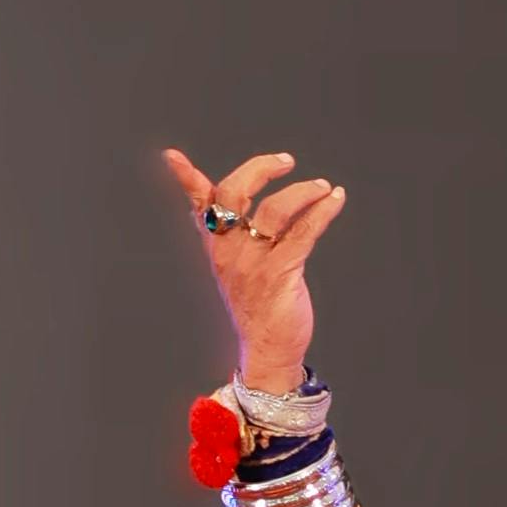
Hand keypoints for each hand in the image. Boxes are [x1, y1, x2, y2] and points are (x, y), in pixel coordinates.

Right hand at [159, 145, 345, 392]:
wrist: (268, 351)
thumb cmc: (257, 305)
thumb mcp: (234, 267)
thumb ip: (224, 234)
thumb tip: (203, 208)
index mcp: (216, 246)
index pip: (199, 205)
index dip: (186, 178)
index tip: (171, 156)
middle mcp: (229, 251)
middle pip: (234, 194)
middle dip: (260, 169)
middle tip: (287, 161)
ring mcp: (253, 263)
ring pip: (274, 210)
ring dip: (303, 191)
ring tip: (324, 187)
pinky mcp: (279, 275)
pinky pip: (303, 233)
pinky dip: (322, 211)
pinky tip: (335, 199)